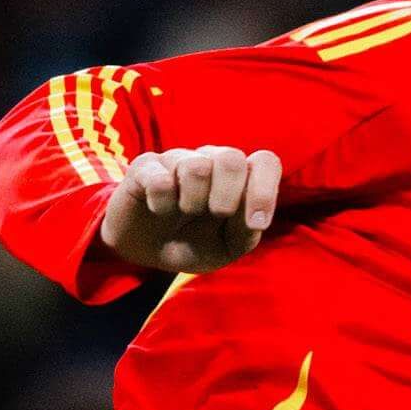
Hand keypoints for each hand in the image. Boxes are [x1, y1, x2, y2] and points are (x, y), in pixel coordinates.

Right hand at [97, 144, 281, 277]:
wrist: (145, 250)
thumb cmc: (193, 242)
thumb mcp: (225, 248)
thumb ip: (245, 232)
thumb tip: (253, 218)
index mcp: (238, 178)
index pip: (266, 162)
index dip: (265, 190)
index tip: (257, 223)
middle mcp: (211, 161)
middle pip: (232, 159)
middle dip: (228, 195)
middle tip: (215, 214)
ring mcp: (178, 160)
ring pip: (197, 167)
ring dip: (193, 201)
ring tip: (184, 211)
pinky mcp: (146, 166)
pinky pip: (160, 179)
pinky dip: (162, 203)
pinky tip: (159, 209)